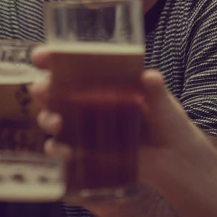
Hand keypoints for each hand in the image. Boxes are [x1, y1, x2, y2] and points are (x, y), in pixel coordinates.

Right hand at [30, 48, 192, 150]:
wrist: (176, 159)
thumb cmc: (167, 122)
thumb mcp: (163, 103)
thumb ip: (156, 91)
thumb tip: (150, 76)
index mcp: (102, 82)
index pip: (71, 65)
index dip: (51, 59)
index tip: (41, 56)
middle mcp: (87, 103)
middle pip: (53, 92)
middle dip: (41, 89)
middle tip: (42, 90)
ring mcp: (84, 128)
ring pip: (52, 119)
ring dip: (46, 118)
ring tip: (56, 123)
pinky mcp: (86, 152)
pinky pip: (63, 149)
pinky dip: (57, 150)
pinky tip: (65, 151)